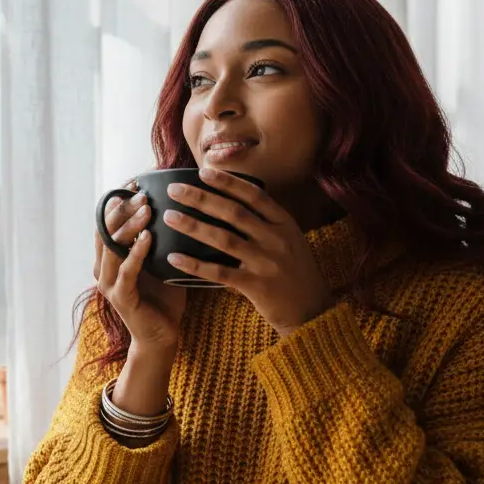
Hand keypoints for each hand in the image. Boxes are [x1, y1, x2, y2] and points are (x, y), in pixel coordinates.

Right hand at [94, 191, 187, 351]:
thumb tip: (180, 205)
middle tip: (142, 191)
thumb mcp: (161, 260)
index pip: (107, 221)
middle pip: (106, 229)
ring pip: (113, 247)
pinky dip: (136, 252)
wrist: (162, 336)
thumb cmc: (164, 296)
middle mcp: (103, 267)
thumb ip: (161, 237)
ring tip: (146, 208)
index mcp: (109, 256)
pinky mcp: (121, 298)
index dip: (118, 199)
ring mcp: (109, 283)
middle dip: (123, 207)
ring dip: (129, 225)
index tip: (135, 180)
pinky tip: (149, 237)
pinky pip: (126, 271)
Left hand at [163, 168, 335, 336]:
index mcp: (284, 223)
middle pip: (233, 212)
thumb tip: (234, 201)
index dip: (227, 182)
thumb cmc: (297, 273)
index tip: (203, 172)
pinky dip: (195, 264)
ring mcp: (266, 262)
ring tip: (169, 217)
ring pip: (223, 239)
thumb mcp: (291, 240)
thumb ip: (268, 222)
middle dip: (201, 198)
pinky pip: (219, 272)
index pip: (253, 195)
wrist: (313, 311)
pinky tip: (174, 258)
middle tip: (174, 189)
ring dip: (193, 226)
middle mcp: (276, 239)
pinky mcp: (256, 286)